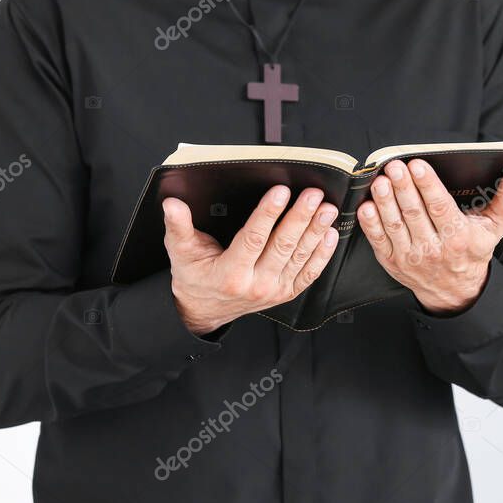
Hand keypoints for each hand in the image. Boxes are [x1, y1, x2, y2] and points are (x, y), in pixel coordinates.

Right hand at [163, 186, 338, 334]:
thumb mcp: (181, 252)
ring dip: (316, 231)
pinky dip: (322, 254)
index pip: (253, 239)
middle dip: (300, 217)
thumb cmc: (195, 277)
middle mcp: (256, 284)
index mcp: (231, 273)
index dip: (268, 214)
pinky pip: (310, 274)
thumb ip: (178, 226)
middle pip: (283, 246)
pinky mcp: (286, 293)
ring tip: (327, 209)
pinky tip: (330, 234)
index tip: (281, 192)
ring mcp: (274, 291)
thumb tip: (172, 204)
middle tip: (313, 195)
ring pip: (300, 257)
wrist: (205, 310)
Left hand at [357, 159, 502, 314]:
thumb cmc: (474, 252)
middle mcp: (434, 249)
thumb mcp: (495, 228)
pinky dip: (371, 224)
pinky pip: (379, 241)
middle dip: (403, 187)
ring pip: (395, 225)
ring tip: (381, 181)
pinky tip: (366, 205)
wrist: (456, 291)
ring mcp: (411, 258)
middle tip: (394, 166)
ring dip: (385, 202)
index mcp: (459, 238)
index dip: (427, 186)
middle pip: (415, 214)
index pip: (440, 208)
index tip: (418, 165)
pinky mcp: (393, 263)